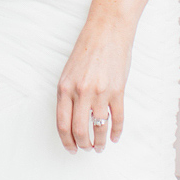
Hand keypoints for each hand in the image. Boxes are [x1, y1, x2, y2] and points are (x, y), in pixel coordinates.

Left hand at [56, 13, 134, 152]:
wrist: (108, 31)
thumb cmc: (88, 49)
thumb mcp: (69, 71)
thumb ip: (69, 94)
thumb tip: (71, 118)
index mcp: (65, 88)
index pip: (62, 124)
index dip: (66, 141)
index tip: (71, 148)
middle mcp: (81, 92)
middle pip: (79, 130)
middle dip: (83, 145)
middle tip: (86, 149)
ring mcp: (100, 92)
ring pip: (99, 127)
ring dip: (100, 142)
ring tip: (100, 147)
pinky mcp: (117, 91)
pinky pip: (117, 118)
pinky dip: (116, 131)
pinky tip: (115, 137)